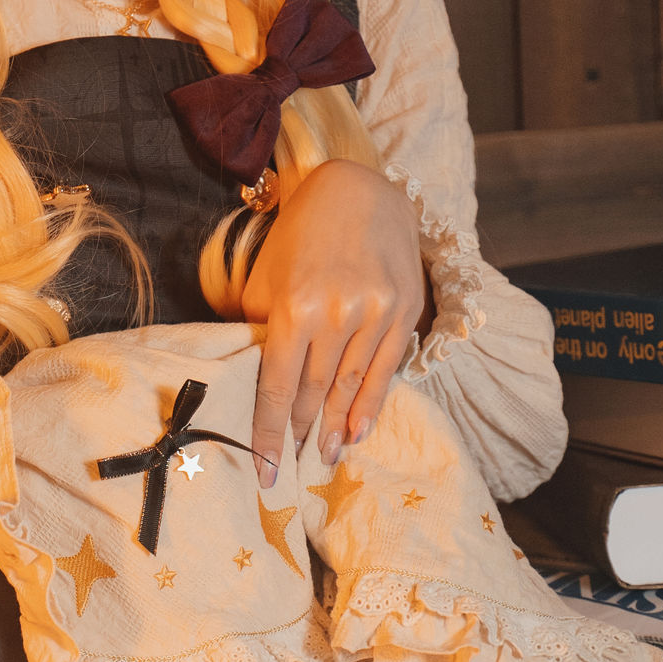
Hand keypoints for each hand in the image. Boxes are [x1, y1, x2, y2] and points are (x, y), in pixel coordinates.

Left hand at [241, 160, 424, 482]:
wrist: (355, 190)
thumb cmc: (298, 239)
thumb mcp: (265, 282)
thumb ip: (260, 332)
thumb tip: (258, 384)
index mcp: (296, 308)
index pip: (279, 388)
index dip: (269, 434)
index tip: (264, 471)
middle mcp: (338, 314)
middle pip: (316, 392)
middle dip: (301, 435)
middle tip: (290, 470)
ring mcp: (376, 313)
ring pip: (351, 386)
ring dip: (336, 428)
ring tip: (324, 458)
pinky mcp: (404, 310)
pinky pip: (386, 370)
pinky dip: (370, 405)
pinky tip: (357, 433)